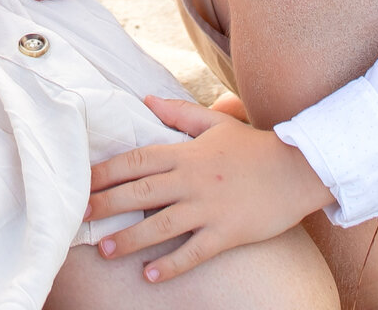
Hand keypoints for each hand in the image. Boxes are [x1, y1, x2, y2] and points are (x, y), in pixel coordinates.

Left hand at [85, 99, 333, 283]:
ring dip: (131, 239)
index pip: (137, 160)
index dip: (106, 171)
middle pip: (140, 192)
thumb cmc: (255, 147)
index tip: (82, 181)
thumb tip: (147, 101)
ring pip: (161, 225)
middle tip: (79, 216)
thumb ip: (179, 113)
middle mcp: (192, 180)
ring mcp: (209, 208)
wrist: (298, 169)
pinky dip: (172, 265)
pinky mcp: (227, 233)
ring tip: (105, 251)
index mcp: (186, 153)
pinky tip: (150, 276)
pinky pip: (194, 252)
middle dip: (107, 204)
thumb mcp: (217, 123)